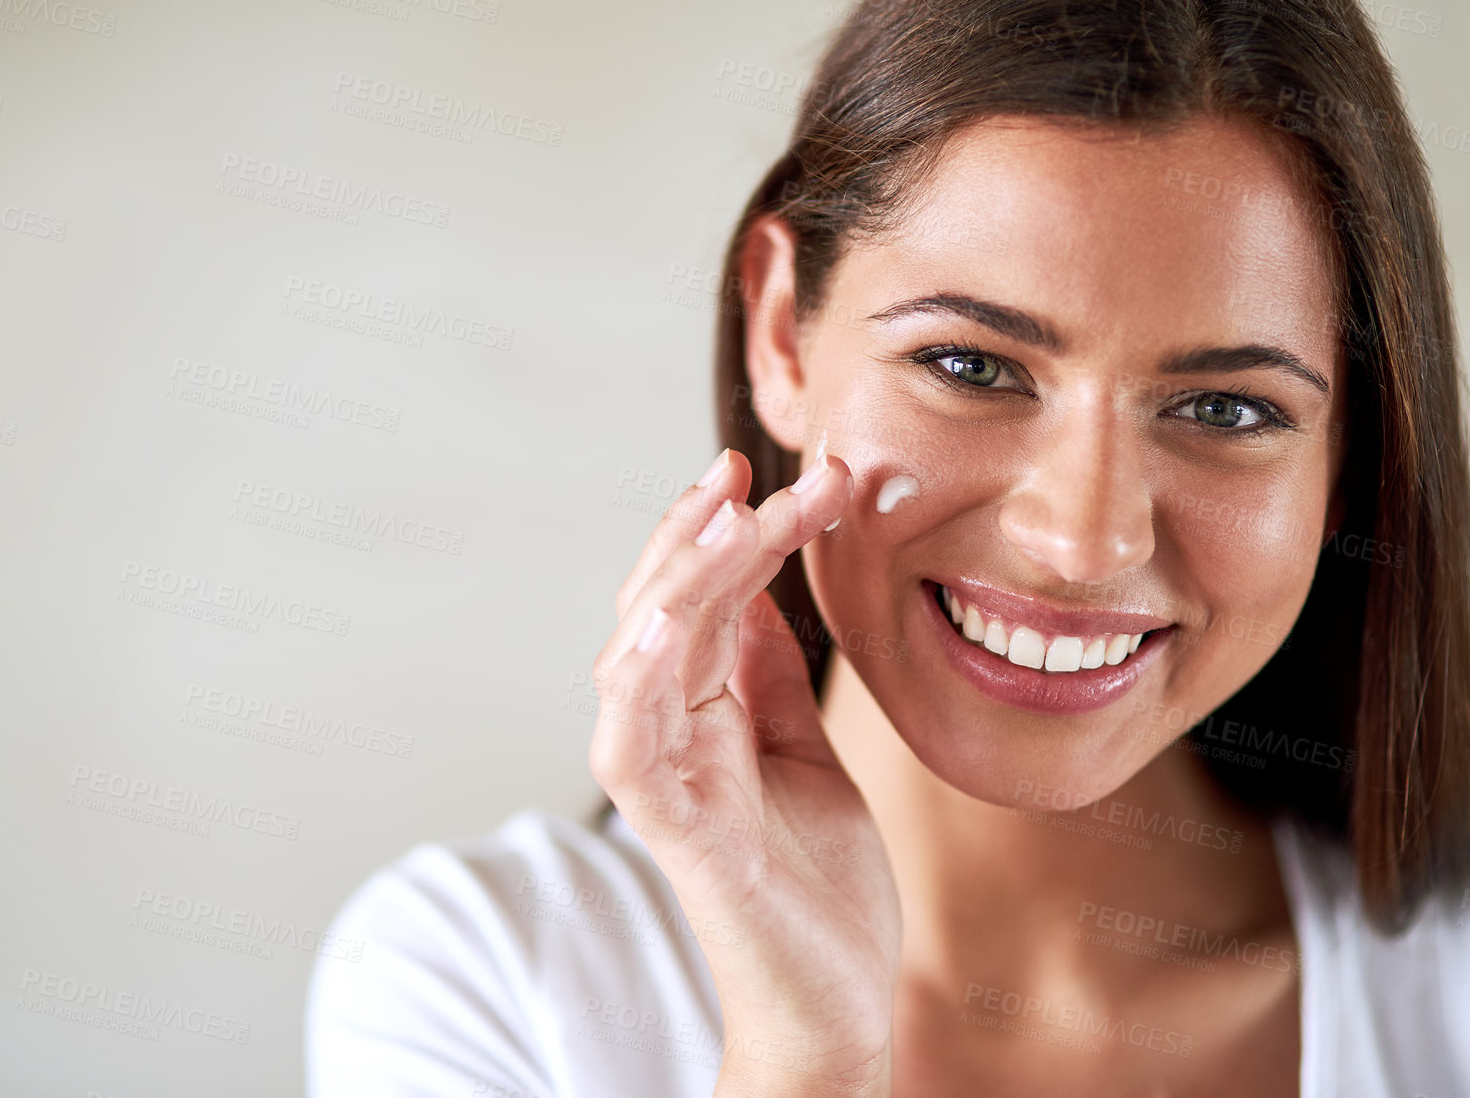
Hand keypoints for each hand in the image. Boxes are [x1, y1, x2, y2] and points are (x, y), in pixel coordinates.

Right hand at [589, 447, 900, 1095]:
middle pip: (663, 609)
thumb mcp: (807, 750)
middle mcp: (675, 735)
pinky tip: (664, 622)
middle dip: (705, 532)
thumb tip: (757, 594)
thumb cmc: (819, 885)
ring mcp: (669, 781)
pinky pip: (631, 749)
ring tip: (721, 512)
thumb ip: (771, 679)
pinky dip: (637, 682)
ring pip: (638, 659)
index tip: (771, 471)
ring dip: (674, 581)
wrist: (838, 1001)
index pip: (701, 599)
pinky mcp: (677, 833)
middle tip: (751, 468)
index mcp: (707, 712)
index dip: (725, 530)